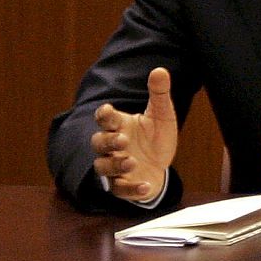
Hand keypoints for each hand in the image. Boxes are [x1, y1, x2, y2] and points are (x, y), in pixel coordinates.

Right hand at [91, 67, 178, 201]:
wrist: (161, 163)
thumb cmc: (156, 137)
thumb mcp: (162, 115)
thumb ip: (159, 94)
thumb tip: (160, 70)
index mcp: (119, 126)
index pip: (104, 119)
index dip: (104, 115)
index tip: (108, 110)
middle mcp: (112, 147)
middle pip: (98, 143)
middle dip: (108, 141)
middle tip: (122, 140)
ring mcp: (115, 167)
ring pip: (103, 167)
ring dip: (115, 165)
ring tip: (131, 162)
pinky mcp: (123, 186)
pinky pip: (121, 189)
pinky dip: (132, 189)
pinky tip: (146, 185)